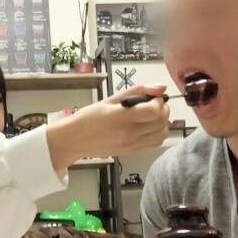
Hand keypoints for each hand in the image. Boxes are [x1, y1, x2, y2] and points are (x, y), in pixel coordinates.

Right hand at [46, 84, 169, 170]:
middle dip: (163, 109)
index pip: (154, 111)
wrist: (75, 140)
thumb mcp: (110, 99)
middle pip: (161, 122)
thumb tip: (161, 87)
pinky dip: (157, 133)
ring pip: (162, 134)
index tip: (152, 97)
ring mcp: (132, 144)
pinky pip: (155, 143)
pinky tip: (148, 126)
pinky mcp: (132, 151)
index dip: (158, 101)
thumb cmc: (89, 117)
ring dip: (162, 123)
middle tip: (153, 104)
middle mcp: (130, 133)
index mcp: (122, 118)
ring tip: (151, 116)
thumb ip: (137, 90)